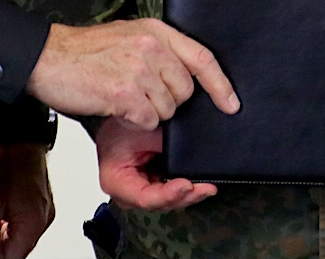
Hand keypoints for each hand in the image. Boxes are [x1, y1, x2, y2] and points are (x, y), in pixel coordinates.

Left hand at [0, 143, 53, 258]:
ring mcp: (47, 211)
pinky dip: (15, 223)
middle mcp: (45, 219)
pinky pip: (29, 224)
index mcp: (34, 221)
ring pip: (24, 238)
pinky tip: (4, 211)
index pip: (14, 257)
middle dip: (2, 246)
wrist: (20, 136)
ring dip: (8, 235)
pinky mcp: (44, 204)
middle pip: (21, 249)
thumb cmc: (8, 159)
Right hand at [24, 20, 239, 129]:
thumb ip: (158, 49)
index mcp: (156, 30)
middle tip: (141, 95)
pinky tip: (115, 106)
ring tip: (122, 96)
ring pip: (168, 109)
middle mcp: (151, 46)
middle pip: (185, 90)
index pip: (202, 57)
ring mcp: (138, 69)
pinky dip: (135, 121)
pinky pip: (148, 120)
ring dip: (148, 112)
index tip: (232, 104)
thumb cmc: (85, 52)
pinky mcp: (124, 92)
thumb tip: (186, 74)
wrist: (48, 58)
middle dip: (169, 102)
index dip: (221, 84)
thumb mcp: (129, 36)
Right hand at [95, 120, 218, 211]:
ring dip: (189, 195)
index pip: (145, 197)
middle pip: (160, 203)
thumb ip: (165, 143)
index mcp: (116, 183)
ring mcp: (141, 192)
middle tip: (206, 189)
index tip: (187, 185)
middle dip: (185, 197)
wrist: (119, 119)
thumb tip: (193, 151)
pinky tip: (201, 184)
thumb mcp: (141, 130)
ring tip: (208, 188)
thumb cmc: (120, 126)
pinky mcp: (152, 185)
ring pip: (168, 201)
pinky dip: (186, 188)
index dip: (168, 195)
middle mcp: (128, 194)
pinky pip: (170, 192)